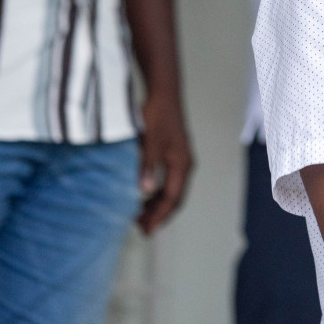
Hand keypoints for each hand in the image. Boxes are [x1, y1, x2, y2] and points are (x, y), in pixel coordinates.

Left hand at [136, 90, 191, 233]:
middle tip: (141, 228)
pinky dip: (156, 190)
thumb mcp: (150, 144)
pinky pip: (166, 179)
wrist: (163, 94)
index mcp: (182, 165)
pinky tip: (143, 193)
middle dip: (159, 214)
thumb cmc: (158, 116)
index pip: (173, 199)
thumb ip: (147, 168)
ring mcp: (179, 158)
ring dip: (157, 203)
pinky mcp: (172, 152)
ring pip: (170, 189)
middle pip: (174, 197)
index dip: (160, 216)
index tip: (146, 230)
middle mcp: (184, 164)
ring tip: (140, 214)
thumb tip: (144, 192)